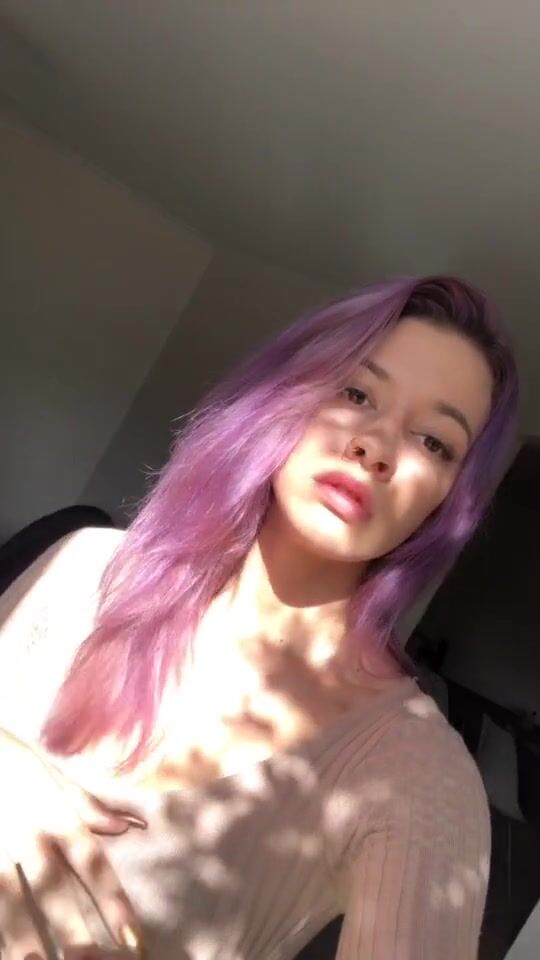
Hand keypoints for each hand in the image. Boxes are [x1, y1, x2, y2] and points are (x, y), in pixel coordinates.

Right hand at [0, 728, 145, 959]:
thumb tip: (132, 826)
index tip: (133, 938)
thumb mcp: (60, 780)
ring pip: (13, 897)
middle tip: (89, 958)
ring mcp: (1, 848)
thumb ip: (93, 808)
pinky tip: (5, 953)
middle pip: (55, 886)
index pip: (94, 865)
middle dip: (71, 926)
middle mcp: (34, 835)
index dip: (114, 902)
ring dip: (25, 935)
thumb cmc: (20, 765)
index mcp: (60, 817)